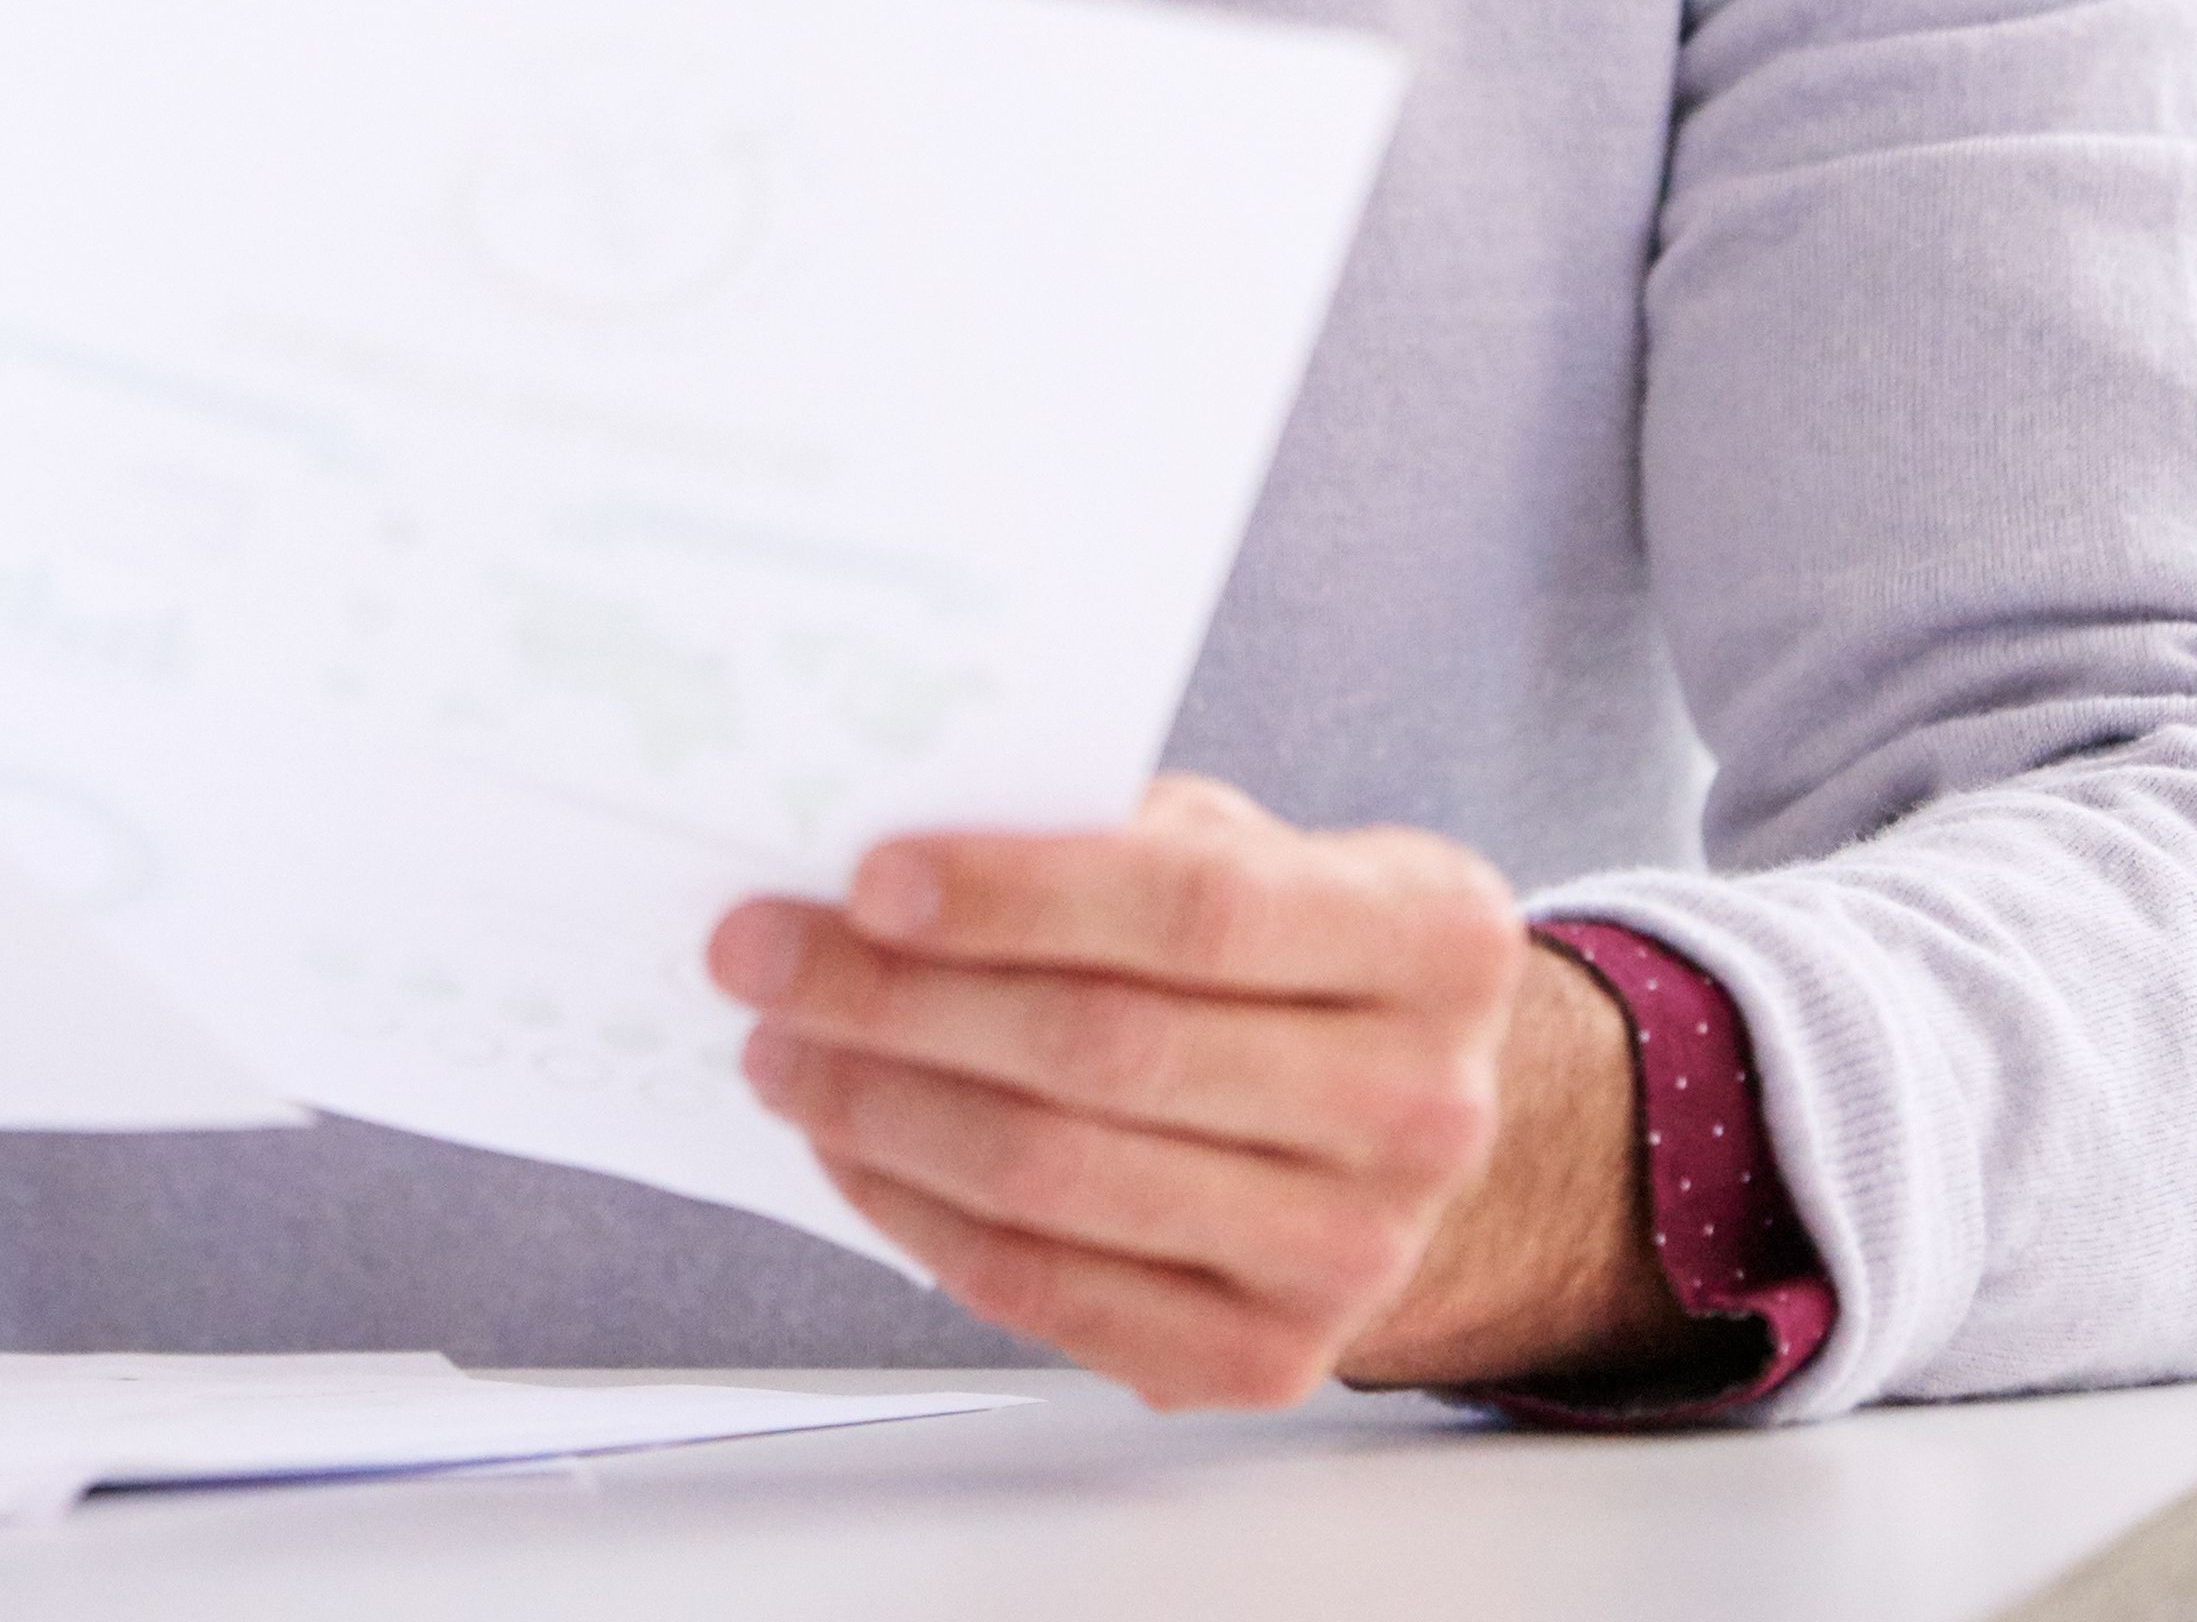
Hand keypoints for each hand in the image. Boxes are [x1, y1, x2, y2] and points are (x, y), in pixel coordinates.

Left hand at [712, 772, 1666, 1409]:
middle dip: (895, 1000)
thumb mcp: (1247, 850)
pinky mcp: (1270, 1359)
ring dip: (880, 1109)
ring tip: (780, 1049)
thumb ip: (1109, 836)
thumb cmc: (1280, 954)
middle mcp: (1424, 1107)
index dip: (1016, 895)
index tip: (865, 878)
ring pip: (1060, 1179)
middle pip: (1105, 1051)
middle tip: (760, 955)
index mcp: (1435, 939)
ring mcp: (1357, 1253)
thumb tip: (888, 847)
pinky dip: (917, 1215)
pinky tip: (849, 1145)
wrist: (1391, 1121)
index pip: (1195, 909)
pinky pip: (1050, 1292)